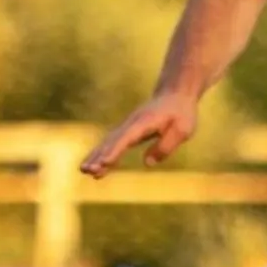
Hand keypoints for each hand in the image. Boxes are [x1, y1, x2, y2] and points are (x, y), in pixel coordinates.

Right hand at [81, 93, 198, 176]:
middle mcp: (131, 124)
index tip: (104, 162)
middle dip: (99, 156)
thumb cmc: (180, 113)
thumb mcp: (182, 130)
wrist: (174, 95)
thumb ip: (165, 146)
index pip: (127, 138)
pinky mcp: (127, 132)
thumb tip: (147, 163)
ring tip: (84, 171)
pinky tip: (96, 168)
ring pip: (108, 143)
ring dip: (96, 157)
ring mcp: (127, 127)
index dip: (115, 151)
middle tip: (87, 170)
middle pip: (112, 141)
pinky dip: (102, 155)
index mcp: (144, 122)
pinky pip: (112, 144)